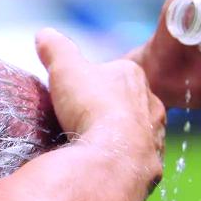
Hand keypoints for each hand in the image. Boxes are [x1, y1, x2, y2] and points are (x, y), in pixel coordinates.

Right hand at [36, 27, 165, 158]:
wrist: (114, 157)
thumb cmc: (92, 106)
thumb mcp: (65, 69)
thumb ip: (56, 49)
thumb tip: (44, 34)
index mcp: (134, 76)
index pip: (116, 73)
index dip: (97, 81)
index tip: (79, 92)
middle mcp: (152, 104)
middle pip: (129, 103)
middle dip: (112, 110)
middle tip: (85, 121)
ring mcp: (156, 137)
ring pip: (137, 133)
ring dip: (120, 137)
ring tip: (96, 146)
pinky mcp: (153, 166)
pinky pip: (138, 161)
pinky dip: (123, 162)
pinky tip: (106, 166)